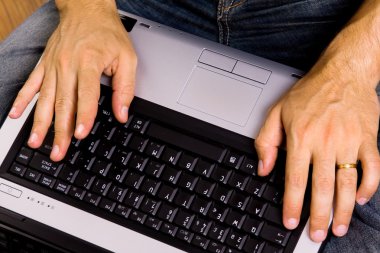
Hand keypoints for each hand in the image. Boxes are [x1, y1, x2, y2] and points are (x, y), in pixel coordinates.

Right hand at [9, 0, 136, 161]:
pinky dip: (23, 100)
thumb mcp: (127, 58)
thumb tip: (122, 114)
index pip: (86, 95)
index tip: (80, 135)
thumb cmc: (108, 32)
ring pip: (45, 99)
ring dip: (40, 123)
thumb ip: (125, 88)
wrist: (86, 9)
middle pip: (63, 103)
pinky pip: (31, 84)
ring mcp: (53, 65)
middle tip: (58, 152)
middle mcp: (68, 65)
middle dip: (60, 131)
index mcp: (90, 63)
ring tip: (36, 142)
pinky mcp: (45, 63)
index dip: (83, 116)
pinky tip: (16, 115)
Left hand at [255, 0, 379, 241]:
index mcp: (301, 137)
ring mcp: (349, 141)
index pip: (294, 179)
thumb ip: (266, 141)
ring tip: (337, 227)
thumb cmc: (310, 91)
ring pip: (347, 183)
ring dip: (343, 209)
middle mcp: (325, 142)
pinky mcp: (368, 139)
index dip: (292, 204)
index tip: (290, 220)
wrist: (343, 72)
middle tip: (316, 234)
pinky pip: (373, 167)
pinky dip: (369, 186)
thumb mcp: (277, 112)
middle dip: (318, 215)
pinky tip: (361, 200)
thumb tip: (264, 168)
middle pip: (322, 187)